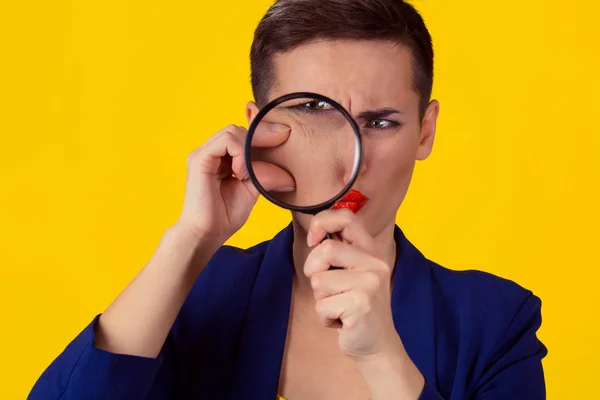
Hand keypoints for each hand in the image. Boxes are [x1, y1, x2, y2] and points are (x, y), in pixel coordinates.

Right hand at [178, 124, 293, 244]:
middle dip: (260, 138)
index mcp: (222, 157)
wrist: (207, 234)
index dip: (265, 134)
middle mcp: (211, 152)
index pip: (244, 135)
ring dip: (247, 150)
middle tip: (272, 158)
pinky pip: (226, 140)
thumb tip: (290, 173)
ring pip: (233, 131)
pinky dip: (239, 154)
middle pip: (240, 130)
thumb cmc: (225, 215)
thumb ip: (264, 174)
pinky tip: (240, 173)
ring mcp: (204, 153)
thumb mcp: (252, 190)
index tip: (286, 134)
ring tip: (246, 175)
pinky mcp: (199, 159)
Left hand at [304, 208, 400, 358]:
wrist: (377, 342)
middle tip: (325, 288)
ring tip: (338, 306)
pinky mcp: (361, 305)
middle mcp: (374, 263)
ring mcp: (370, 284)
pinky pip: (322, 305)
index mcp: (370, 250)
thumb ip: (338, 251)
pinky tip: (341, 320)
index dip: (322, 222)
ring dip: (320, 299)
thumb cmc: (356, 304)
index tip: (314, 241)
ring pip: (319, 281)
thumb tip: (314, 234)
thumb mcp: (351, 272)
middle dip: (313, 270)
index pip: (346, 217)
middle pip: (326, 250)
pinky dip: (324, 316)